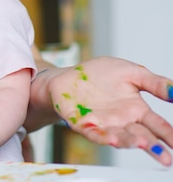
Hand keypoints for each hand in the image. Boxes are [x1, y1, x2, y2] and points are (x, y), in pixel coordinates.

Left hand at [46, 56, 172, 165]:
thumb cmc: (100, 74)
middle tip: (166, 157)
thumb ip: (154, 83)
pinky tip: (112, 139)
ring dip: (130, 141)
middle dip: (153, 146)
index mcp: (136, 109)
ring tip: (142, 143)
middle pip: (141, 135)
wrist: (68, 76)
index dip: (168, 134)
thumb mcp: (131, 73)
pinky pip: (95, 133)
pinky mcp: (84, 124)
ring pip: (120, 137)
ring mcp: (103, 124)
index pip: (157, 124)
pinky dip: (104, 137)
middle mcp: (122, 121)